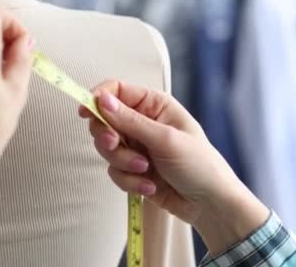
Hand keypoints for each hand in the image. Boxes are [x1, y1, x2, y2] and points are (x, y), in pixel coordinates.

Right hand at [80, 80, 268, 254]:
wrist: (210, 205)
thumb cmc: (199, 165)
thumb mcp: (165, 139)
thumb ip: (130, 121)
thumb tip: (102, 100)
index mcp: (154, 105)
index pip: (116, 91)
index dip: (98, 98)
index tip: (85, 112)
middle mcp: (142, 123)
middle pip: (104, 120)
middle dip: (108, 137)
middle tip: (115, 145)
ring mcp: (136, 146)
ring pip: (106, 149)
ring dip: (122, 162)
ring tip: (145, 170)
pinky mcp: (132, 169)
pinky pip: (114, 171)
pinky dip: (129, 180)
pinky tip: (150, 185)